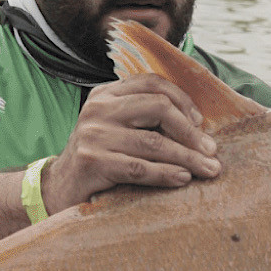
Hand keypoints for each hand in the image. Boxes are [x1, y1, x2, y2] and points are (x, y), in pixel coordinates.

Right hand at [41, 74, 221, 211]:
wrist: (59, 187)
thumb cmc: (99, 158)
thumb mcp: (116, 128)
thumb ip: (144, 119)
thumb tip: (198, 126)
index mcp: (106, 94)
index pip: (152, 83)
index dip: (182, 100)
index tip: (200, 123)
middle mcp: (98, 108)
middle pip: (158, 108)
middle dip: (190, 131)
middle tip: (211, 151)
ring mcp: (93, 134)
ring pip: (153, 142)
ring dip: (187, 157)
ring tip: (207, 169)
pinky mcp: (92, 162)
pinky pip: (139, 167)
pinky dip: (166, 174)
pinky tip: (183, 179)